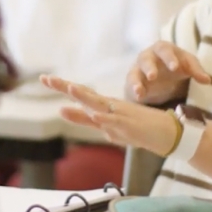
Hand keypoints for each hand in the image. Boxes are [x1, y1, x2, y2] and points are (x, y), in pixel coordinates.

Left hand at [41, 75, 179, 154]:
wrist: (167, 133)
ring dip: (85, 97)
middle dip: (65, 87)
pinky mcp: (130, 125)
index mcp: (103, 106)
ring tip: (70, 88)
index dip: (62, 86)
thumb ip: (83, 118)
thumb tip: (62, 111)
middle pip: (84, 94)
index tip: (45, 78)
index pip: (79, 94)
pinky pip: (116, 121)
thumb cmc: (136, 128)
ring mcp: (120, 115)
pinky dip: (105, 119)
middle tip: (46, 78)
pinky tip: (96, 116)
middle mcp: (109, 107)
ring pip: (99, 104)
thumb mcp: (104, 124)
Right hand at [125, 41, 210, 104]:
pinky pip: (132, 84)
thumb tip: (207, 80)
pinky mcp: (133, 82)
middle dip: (150, 67)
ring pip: (136, 71)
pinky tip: (139, 96)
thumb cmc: (176, 68)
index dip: (170, 58)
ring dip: (138, 80)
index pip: (166, 50)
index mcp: (164, 49)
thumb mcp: (188, 67)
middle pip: (147, 58)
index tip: (176, 68)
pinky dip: (135, 89)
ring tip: (140, 89)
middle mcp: (149, 56)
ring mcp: (139, 69)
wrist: (161, 80)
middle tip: (154, 76)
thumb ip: (196, 71)